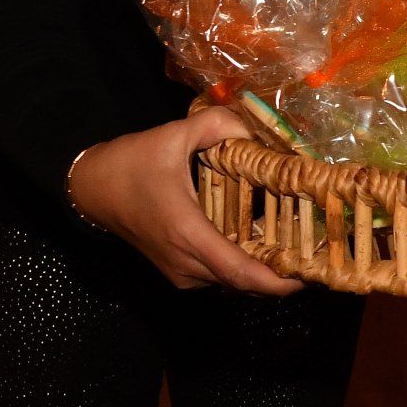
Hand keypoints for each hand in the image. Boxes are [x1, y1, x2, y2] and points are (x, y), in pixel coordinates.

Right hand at [68, 107, 301, 294]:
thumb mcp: (173, 135)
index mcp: (188, 234)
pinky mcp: (177, 270)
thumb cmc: (129, 164)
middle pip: (244, 282)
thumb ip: (217, 125)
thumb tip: (252, 128)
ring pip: (233, 279)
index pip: (241, 273)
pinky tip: (264, 237)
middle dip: (282, 273)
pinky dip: (245, 262)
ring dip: (264, 266)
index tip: (312, 275)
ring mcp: (180, 272)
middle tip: (318, 250)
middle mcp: (185, 263)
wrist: (89, 189)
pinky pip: (220, 273)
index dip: (280, 281)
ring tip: (298, 241)